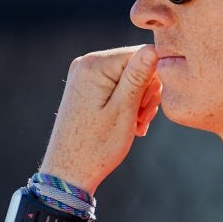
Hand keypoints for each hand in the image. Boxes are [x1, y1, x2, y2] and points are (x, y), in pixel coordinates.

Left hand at [40, 45, 161, 193]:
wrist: (68, 173)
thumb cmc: (97, 146)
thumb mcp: (124, 110)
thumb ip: (138, 77)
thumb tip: (154, 48)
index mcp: (96, 65)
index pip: (143, 54)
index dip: (153, 80)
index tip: (146, 108)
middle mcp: (87, 63)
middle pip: (136, 64)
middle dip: (145, 93)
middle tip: (139, 120)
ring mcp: (85, 75)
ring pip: (130, 77)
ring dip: (138, 102)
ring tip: (133, 125)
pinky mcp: (86, 87)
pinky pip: (117, 86)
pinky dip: (126, 104)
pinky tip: (126, 124)